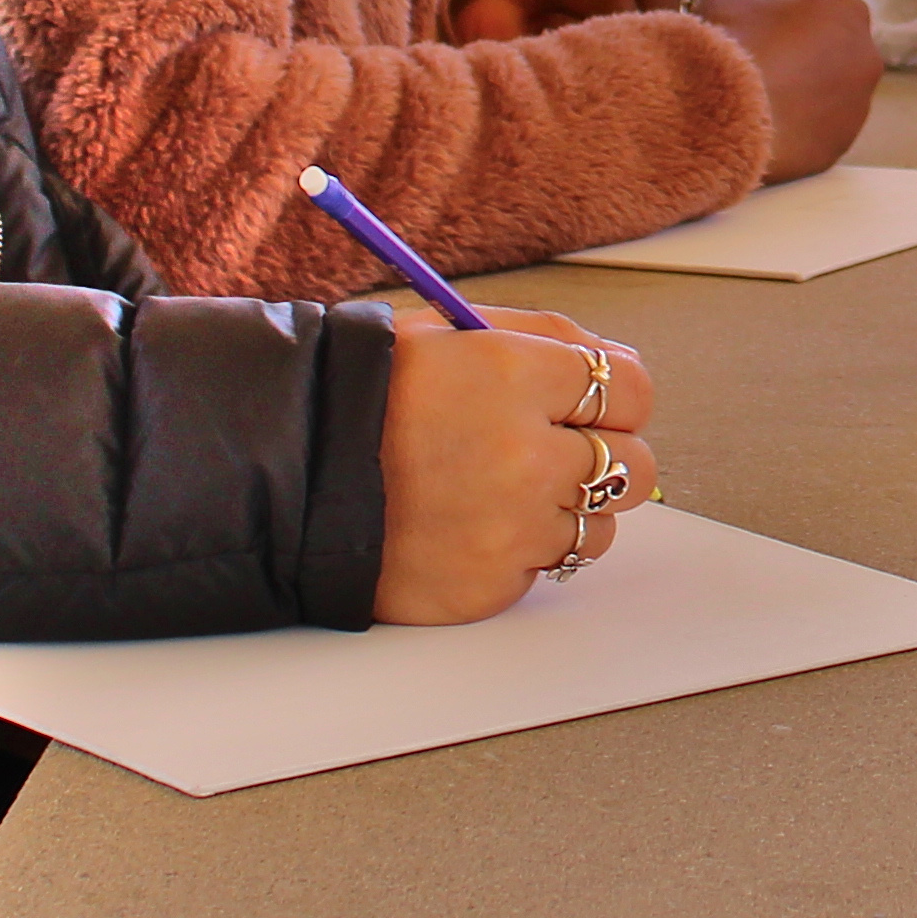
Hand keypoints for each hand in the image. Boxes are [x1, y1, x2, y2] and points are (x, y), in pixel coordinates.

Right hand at [364, 299, 652, 622]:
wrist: (283, 474)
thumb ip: (546, 338)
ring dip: (565, 510)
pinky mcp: (488, 585)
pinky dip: (520, 552)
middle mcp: (522, 455)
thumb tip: (619, 363)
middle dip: (602, 456)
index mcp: (514, 375)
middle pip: (633, 466)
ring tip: (500, 491)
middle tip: (548, 451)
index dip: (615, 398)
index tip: (591, 406)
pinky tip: (470, 526)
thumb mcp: (449, 331)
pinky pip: (544, 569)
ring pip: (599, 527)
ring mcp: (508, 529)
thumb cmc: (363, 396)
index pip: (633, 391)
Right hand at [695, 0, 882, 174]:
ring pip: (829, 95)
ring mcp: (855, 111)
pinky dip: (796, 129)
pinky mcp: (836, 151)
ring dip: (803, 95)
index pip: (830, 6)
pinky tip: (760, 129)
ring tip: (755, 100)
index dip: (795, 15)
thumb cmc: (732, 42)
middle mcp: (865, 60)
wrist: (716, 116)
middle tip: (757, 63)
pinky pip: (817, 132)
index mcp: (848, 13)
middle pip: (836, 51)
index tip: (763, 27)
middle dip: (805, 55)